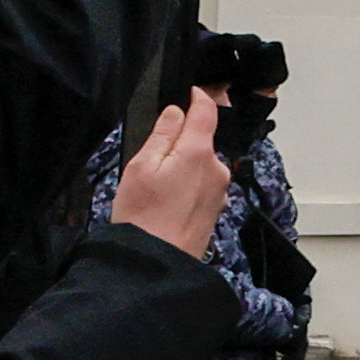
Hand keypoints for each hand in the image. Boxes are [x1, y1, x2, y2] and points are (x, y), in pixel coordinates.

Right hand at [111, 91, 232, 255]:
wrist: (156, 267)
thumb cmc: (142, 217)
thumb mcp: (141, 167)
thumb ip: (162, 135)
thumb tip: (176, 112)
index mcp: (199, 152)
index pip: (207, 112)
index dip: (199, 97)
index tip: (191, 92)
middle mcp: (217, 169)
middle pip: (202, 141)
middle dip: (182, 141)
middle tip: (151, 156)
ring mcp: (219, 192)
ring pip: (201, 165)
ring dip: (183, 166)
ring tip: (153, 187)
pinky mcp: (215, 210)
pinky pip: (201, 186)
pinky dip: (186, 186)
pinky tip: (165, 202)